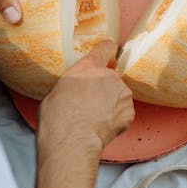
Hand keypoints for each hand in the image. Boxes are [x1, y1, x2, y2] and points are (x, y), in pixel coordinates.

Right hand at [37, 40, 134, 160]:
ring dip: (111, 103)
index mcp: (89, 67)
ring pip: (119, 95)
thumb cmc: (57, 117)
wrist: (72, 140)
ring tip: (95, 118)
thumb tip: (74, 90)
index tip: (107, 56)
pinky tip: (102, 126)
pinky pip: (124, 112)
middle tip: (90, 103)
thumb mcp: (57, 90)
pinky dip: (117, 119)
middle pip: (111, 76)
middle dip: (104, 87)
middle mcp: (110, 76)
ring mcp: (122, 94)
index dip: (107, 51)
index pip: (106, 46)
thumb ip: (73, 83)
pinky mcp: (130, 112)